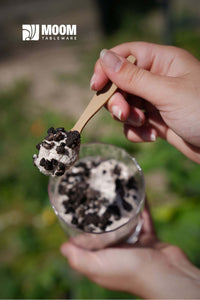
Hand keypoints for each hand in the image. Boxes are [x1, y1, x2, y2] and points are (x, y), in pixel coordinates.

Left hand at [61, 202, 199, 298]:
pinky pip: (143, 217)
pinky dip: (141, 206)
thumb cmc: (130, 270)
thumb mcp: (97, 266)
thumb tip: (63, 247)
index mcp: (103, 260)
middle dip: (102, 215)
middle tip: (97, 195)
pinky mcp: (149, 237)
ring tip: (115, 191)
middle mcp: (117, 252)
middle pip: (106, 230)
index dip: (82, 229)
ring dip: (121, 209)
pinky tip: (138, 191)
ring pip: (125, 222)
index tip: (77, 210)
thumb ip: (78, 258)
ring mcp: (134, 245)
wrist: (167, 274)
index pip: (88, 243)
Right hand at [90, 42, 199, 163]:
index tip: (96, 86)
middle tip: (123, 113)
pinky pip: (134, 124)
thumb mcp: (166, 92)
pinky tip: (152, 137)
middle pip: (120, 83)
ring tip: (144, 125)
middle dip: (118, 100)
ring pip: (125, 105)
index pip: (125, 55)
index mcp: (162, 62)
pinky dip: (137, 132)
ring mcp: (155, 101)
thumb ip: (133, 77)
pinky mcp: (155, 121)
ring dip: (128, 117)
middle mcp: (157, 79)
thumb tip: (103, 57)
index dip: (107, 68)